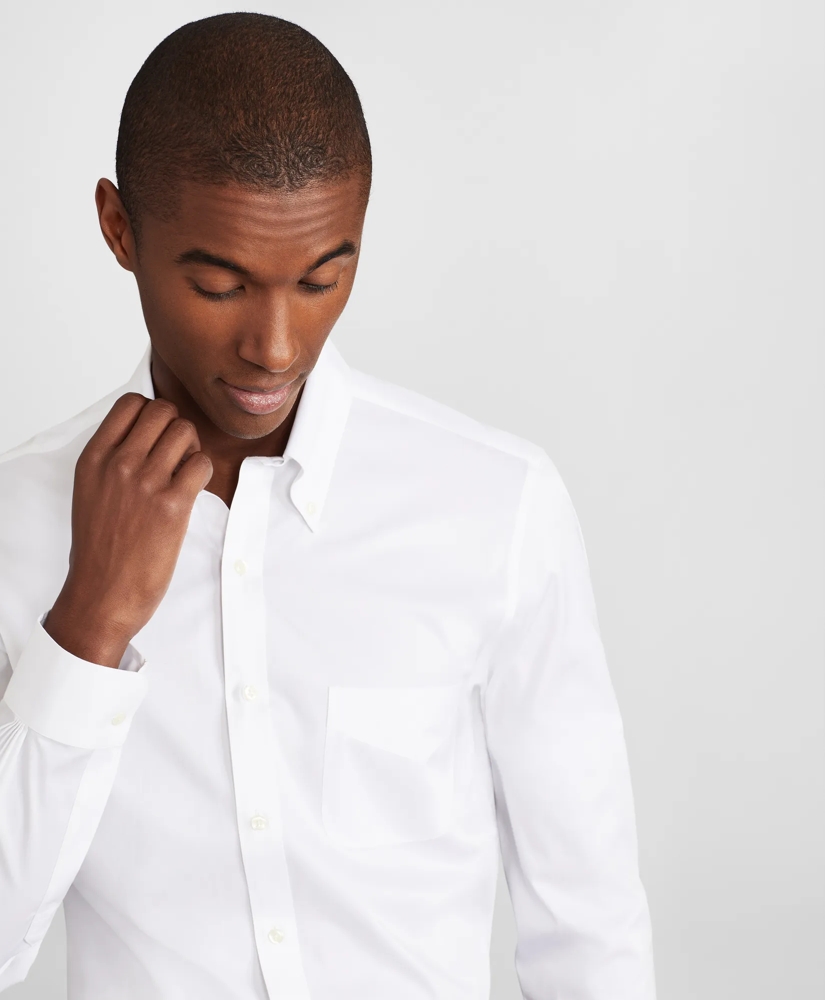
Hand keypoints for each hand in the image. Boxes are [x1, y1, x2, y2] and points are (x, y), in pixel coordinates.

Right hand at [44, 392, 212, 667]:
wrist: (101, 595)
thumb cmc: (100, 549)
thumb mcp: (91, 492)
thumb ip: (112, 459)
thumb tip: (145, 435)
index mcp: (93, 458)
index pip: (130, 403)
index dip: (152, 414)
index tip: (157, 436)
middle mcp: (117, 464)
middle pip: (163, 411)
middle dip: (176, 428)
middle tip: (176, 456)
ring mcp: (146, 482)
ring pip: (185, 432)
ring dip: (192, 449)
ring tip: (183, 475)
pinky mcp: (173, 505)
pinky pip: (202, 464)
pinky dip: (203, 473)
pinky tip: (192, 492)